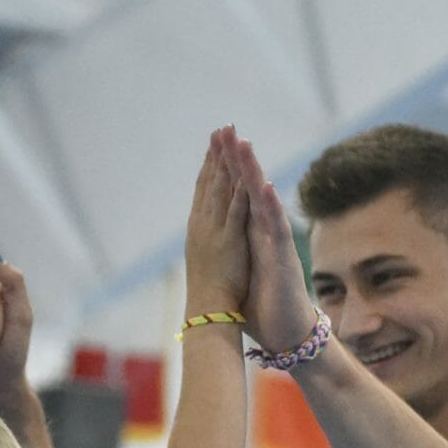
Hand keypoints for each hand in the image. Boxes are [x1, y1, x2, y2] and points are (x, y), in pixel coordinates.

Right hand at [184, 126, 251, 315]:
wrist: (208, 319)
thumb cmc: (209, 299)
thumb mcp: (209, 264)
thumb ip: (211, 246)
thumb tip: (209, 238)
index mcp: (201, 230)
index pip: (206, 191)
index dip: (211, 166)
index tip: (216, 144)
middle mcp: (204, 226)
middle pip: (212, 183)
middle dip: (218, 154)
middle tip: (222, 128)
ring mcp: (215, 232)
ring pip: (222, 191)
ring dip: (228, 163)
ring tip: (232, 138)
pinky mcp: (230, 242)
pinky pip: (236, 211)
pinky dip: (240, 191)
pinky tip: (246, 173)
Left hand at [236, 137, 318, 352]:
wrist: (286, 335)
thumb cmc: (266, 305)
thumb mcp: (245, 269)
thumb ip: (238, 248)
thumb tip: (223, 236)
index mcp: (252, 234)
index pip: (238, 194)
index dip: (228, 168)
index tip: (215, 141)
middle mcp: (265, 232)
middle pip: (250, 189)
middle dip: (239, 159)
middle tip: (228, 129)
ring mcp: (275, 243)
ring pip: (263, 201)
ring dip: (254, 172)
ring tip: (244, 145)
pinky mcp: (283, 258)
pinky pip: (276, 228)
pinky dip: (269, 207)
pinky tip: (263, 186)